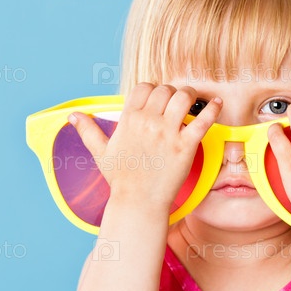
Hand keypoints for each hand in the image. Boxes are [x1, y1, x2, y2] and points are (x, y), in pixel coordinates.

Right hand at [69, 83, 220, 209]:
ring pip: (184, 97)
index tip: (158, 99)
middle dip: (172, 93)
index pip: (143, 88)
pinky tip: (218, 104)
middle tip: (177, 102)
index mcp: (129, 120)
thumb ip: (88, 131)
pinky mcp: (185, 146)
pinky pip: (203, 120)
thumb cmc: (121, 180)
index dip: (153, 89)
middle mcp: (148, 122)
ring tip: (195, 101)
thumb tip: (73, 117)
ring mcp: (167, 133)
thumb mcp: (100, 153)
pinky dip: (213, 109)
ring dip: (191, 95)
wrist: (138, 202)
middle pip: (165, 90)